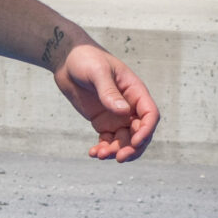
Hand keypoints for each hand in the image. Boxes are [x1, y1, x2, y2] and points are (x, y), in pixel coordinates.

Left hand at [52, 43, 159, 161]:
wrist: (67, 60)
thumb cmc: (86, 59)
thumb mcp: (97, 72)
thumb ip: (109, 92)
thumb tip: (123, 112)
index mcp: (135, 91)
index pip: (150, 114)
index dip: (146, 130)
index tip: (135, 142)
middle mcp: (130, 106)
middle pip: (140, 132)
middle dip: (132, 147)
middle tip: (118, 158)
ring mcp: (117, 115)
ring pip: (124, 140)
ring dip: (116, 151)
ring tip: (100, 155)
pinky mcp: (103, 122)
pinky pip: (108, 140)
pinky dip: (103, 149)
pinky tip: (93, 153)